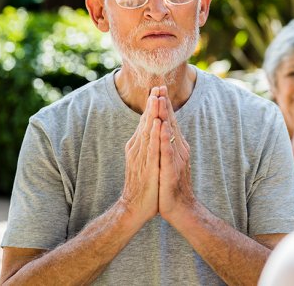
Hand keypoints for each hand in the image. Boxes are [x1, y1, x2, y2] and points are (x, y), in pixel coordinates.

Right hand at [120, 87, 161, 221]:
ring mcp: (141, 157)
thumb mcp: (145, 160)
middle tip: (158, 86)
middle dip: (152, 103)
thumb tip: (151, 131)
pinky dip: (154, 134)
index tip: (158, 89)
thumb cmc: (143, 185)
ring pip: (147, 130)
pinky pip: (151, 147)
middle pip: (145, 122)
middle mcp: (138, 148)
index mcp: (139, 146)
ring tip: (157, 98)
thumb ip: (147, 145)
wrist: (134, 208)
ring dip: (152, 114)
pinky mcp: (147, 166)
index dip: (152, 105)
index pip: (146, 121)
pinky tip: (157, 124)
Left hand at [154, 86, 195, 221]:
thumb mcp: (170, 161)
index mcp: (176, 146)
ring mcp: (175, 159)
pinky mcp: (171, 169)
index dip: (164, 105)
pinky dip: (164, 138)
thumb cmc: (173, 185)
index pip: (170, 121)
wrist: (180, 208)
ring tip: (160, 100)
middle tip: (160, 86)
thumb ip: (169, 145)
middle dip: (165, 104)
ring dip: (165, 115)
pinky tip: (162, 127)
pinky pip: (167, 151)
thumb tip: (166, 130)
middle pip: (171, 123)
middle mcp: (178, 149)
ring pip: (169, 133)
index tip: (159, 88)